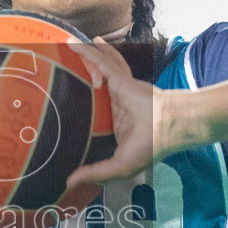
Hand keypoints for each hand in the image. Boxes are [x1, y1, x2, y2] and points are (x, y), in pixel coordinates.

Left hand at [64, 36, 179, 186]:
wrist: (170, 127)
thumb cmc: (149, 147)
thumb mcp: (119, 167)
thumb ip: (94, 173)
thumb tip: (68, 183)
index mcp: (114, 126)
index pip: (93, 116)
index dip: (79, 113)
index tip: (59, 113)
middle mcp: (114, 106)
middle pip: (92, 88)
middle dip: (78, 78)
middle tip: (57, 70)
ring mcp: (117, 91)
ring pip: (97, 71)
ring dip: (85, 58)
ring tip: (67, 47)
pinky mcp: (119, 80)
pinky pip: (100, 63)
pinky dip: (87, 52)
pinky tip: (72, 43)